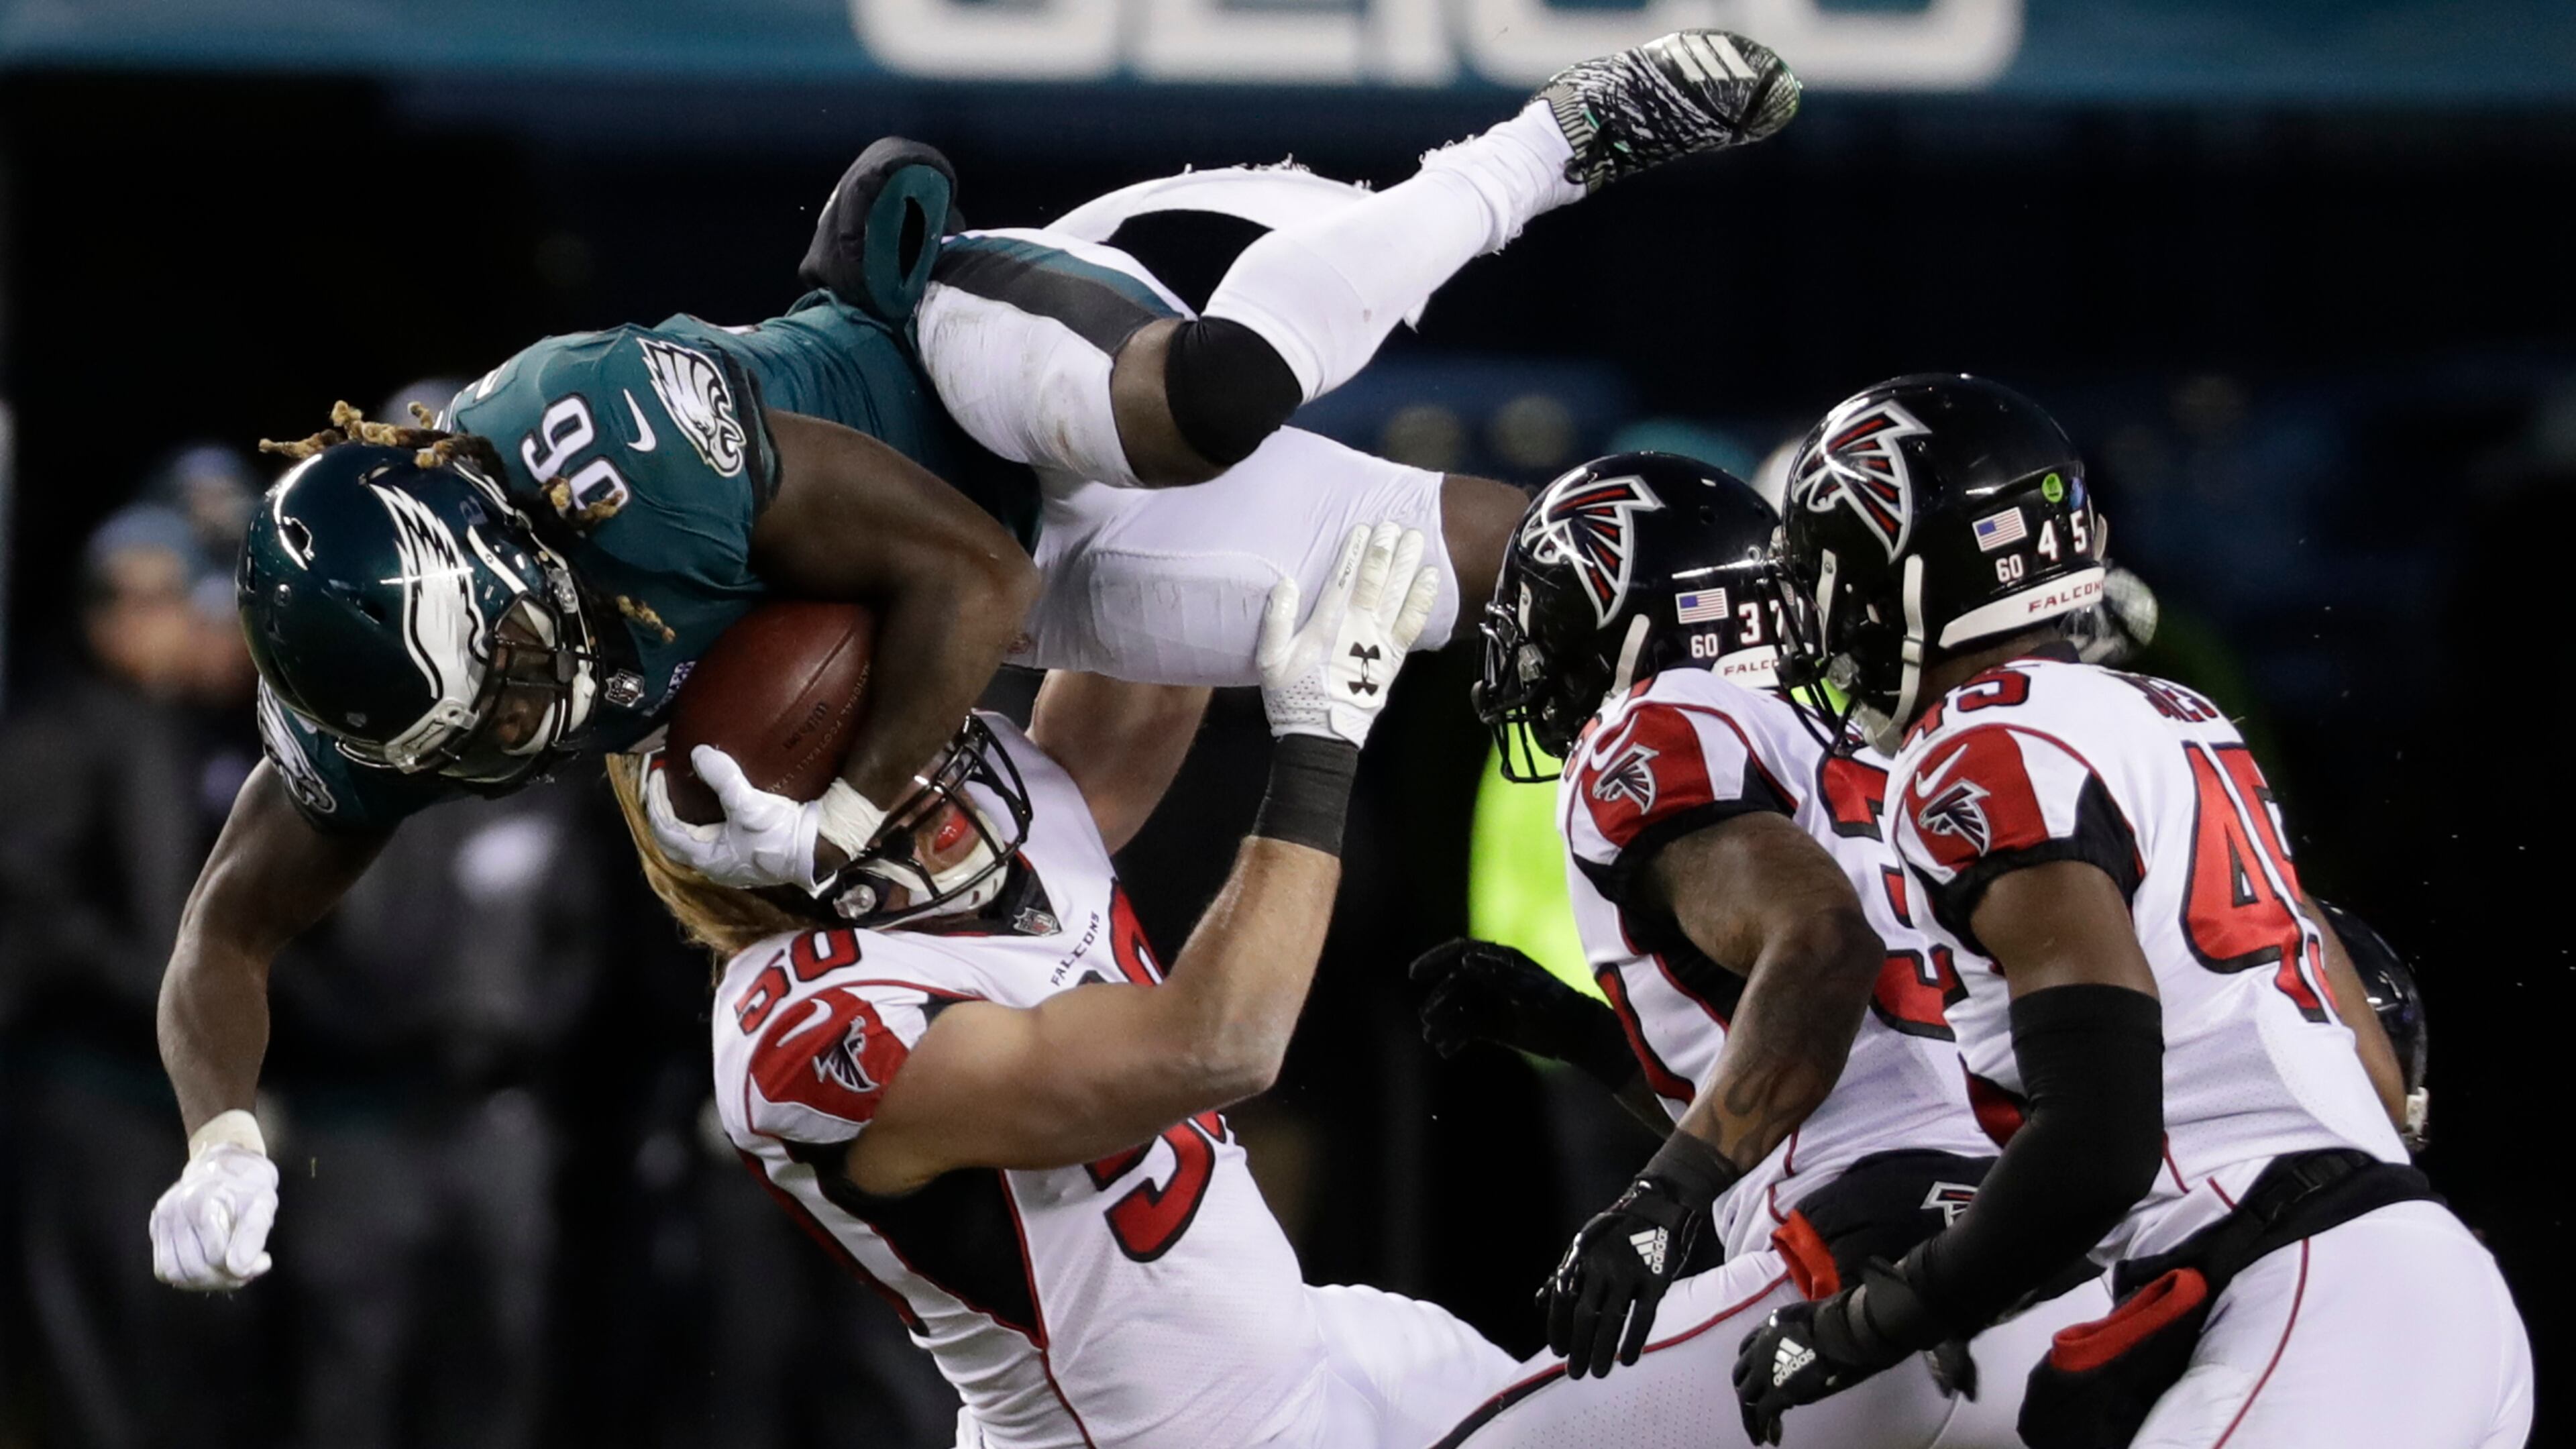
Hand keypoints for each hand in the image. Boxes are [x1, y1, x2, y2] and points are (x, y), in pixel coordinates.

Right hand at [150, 1131, 278, 1291]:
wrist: (224, 1167)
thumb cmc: (247, 1186)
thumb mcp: (263, 1203)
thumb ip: (253, 1235)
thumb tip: (241, 1268)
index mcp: (200, 1201)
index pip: (216, 1255)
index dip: (242, 1268)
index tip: (263, 1262)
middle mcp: (173, 1211)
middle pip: (194, 1268)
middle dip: (224, 1279)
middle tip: (247, 1272)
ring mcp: (161, 1221)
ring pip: (175, 1273)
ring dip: (205, 1282)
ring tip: (230, 1273)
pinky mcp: (156, 1230)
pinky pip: (165, 1268)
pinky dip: (187, 1277)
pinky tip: (210, 1269)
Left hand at [646, 746, 827, 889]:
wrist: (818, 848)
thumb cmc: (781, 833)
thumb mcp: (749, 804)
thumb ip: (722, 778)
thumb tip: (698, 753)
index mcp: (706, 857)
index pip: (665, 830)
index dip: (655, 802)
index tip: (656, 775)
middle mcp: (714, 867)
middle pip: (674, 841)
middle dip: (664, 814)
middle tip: (662, 788)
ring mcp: (731, 866)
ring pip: (692, 845)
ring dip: (683, 822)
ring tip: (683, 798)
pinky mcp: (747, 860)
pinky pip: (712, 843)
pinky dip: (702, 826)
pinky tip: (712, 813)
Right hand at [1259, 521, 1441, 747]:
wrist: (1321, 735)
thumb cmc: (1293, 695)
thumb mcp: (1269, 660)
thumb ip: (1276, 620)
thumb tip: (1286, 584)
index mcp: (1326, 627)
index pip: (1342, 580)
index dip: (1354, 552)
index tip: (1363, 527)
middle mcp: (1357, 629)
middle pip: (1375, 581)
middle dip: (1385, 550)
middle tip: (1394, 523)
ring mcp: (1379, 643)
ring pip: (1397, 596)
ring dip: (1407, 565)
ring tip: (1416, 538)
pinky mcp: (1394, 658)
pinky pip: (1413, 623)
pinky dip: (1423, 598)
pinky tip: (1431, 576)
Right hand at [1409, 939, 1635, 1089]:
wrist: (1576, 1035)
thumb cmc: (1555, 1006)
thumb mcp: (1528, 988)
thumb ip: (1498, 974)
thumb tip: (1465, 960)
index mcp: (1499, 960)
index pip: (1458, 953)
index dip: (1434, 960)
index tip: (1414, 974)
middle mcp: (1490, 978)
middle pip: (1453, 985)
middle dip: (1438, 1002)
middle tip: (1427, 1021)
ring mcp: (1489, 1002)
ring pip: (1455, 1009)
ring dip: (1442, 1022)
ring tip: (1433, 1039)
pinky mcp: (1490, 1025)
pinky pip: (1463, 1028)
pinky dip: (1452, 1037)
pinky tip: (1445, 1050)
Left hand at [1543, 1174, 1706, 1377]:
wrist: (1661, 1204)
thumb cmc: (1619, 1229)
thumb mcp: (1585, 1243)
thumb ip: (1565, 1273)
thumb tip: (1538, 1302)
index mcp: (1582, 1256)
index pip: (1562, 1298)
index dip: (1558, 1327)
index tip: (1557, 1352)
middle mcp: (1602, 1265)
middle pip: (1585, 1314)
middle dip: (1578, 1347)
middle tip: (1575, 1373)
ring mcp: (1630, 1271)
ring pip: (1612, 1320)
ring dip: (1602, 1351)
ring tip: (1598, 1373)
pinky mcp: (1656, 1278)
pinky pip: (1642, 1317)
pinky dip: (1633, 1341)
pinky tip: (1626, 1360)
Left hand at [1734, 1261, 1940, 1443]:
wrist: (1849, 1330)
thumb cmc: (1840, 1319)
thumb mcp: (1809, 1315)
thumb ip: (1796, 1327)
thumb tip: (1799, 1341)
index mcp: (1767, 1327)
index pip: (1746, 1350)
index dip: (1750, 1369)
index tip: (1757, 1381)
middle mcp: (1760, 1347)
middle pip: (1742, 1377)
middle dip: (1747, 1395)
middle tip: (1755, 1410)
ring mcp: (1766, 1370)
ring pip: (1747, 1398)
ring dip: (1750, 1418)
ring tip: (1756, 1434)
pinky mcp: (1779, 1391)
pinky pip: (1764, 1413)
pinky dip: (1764, 1428)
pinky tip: (1771, 1439)